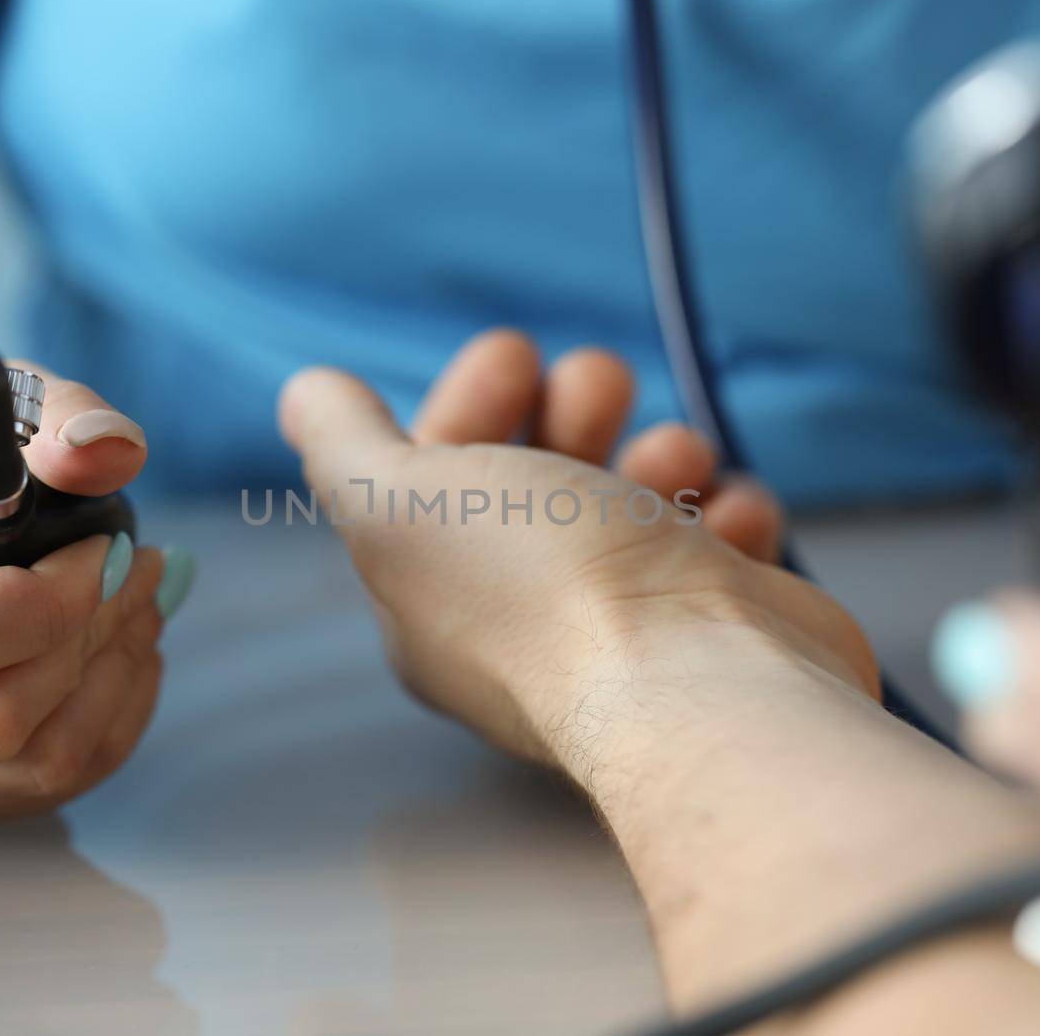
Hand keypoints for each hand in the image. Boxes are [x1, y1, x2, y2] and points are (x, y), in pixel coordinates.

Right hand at [0, 366, 195, 829]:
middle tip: (138, 570)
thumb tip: (107, 455)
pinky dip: (111, 721)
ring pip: (30, 765)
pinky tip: (118, 654)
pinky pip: (43, 790)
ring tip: (138, 605)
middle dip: (95, 642)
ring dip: (116, 681)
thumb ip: (71, 415)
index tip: (102, 548)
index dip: (54, 603)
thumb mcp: (13, 401)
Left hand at [278, 329, 878, 764]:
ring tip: (678, 454)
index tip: (512, 357)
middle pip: (539, 484)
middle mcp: (523, 626)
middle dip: (567, 413)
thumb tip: (307, 393)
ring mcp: (626, 632)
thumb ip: (342, 441)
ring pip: (636, 508)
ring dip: (655, 455)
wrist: (698, 682)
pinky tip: (732, 514)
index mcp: (432, 605)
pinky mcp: (717, 632)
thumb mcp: (397, 500)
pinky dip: (727, 515)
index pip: (436, 485)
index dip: (465, 404)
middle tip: (600, 383)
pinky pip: (718, 548)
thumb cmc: (539, 585)